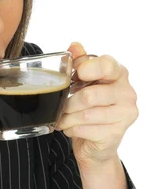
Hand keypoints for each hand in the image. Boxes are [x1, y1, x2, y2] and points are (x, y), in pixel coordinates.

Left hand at [54, 42, 138, 167]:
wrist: (96, 142)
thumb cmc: (90, 107)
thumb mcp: (85, 82)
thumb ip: (81, 63)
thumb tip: (74, 46)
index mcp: (119, 74)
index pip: (106, 65)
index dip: (87, 69)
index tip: (76, 76)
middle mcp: (127, 93)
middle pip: (89, 95)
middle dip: (68, 104)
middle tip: (61, 108)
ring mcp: (125, 114)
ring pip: (85, 115)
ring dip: (67, 118)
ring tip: (63, 119)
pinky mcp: (116, 134)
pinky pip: (84, 130)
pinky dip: (71, 130)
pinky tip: (72, 129)